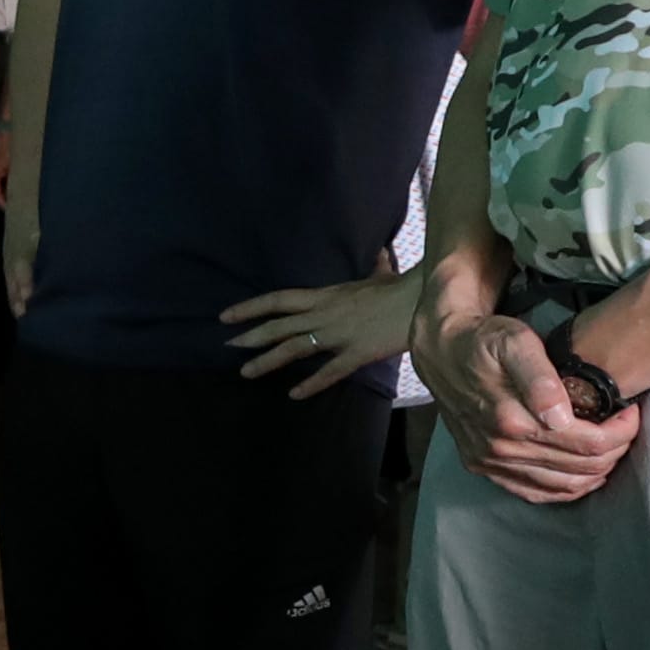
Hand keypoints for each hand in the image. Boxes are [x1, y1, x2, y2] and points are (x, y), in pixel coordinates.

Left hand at [221, 271, 417, 400]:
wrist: (424, 299)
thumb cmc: (402, 287)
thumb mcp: (381, 274)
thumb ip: (375, 267)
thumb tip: (380, 255)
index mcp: (326, 295)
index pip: (278, 299)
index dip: (250, 307)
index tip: (226, 316)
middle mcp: (324, 314)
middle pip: (279, 326)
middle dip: (251, 336)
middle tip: (227, 347)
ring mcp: (339, 335)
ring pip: (295, 348)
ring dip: (268, 361)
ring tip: (246, 372)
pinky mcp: (357, 353)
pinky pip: (330, 372)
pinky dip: (312, 384)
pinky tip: (294, 394)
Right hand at [411, 302, 638, 505]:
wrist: (441, 350)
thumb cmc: (484, 341)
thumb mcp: (513, 342)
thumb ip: (539, 377)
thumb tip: (560, 415)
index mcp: (512, 420)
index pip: (588, 443)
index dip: (620, 431)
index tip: (630, 410)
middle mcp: (500, 449)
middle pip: (580, 467)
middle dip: (614, 449)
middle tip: (625, 426)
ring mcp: (490, 463)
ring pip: (562, 485)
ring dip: (596, 471)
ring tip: (610, 446)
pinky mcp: (483, 467)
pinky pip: (534, 493)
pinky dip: (566, 489)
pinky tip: (583, 475)